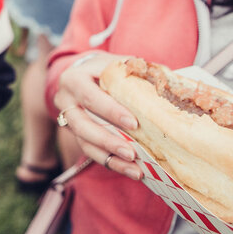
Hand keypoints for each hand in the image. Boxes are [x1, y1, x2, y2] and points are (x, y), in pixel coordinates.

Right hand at [54, 51, 142, 179]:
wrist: (80, 73)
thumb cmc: (103, 68)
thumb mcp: (113, 62)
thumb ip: (134, 69)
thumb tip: (167, 81)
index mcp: (74, 79)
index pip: (90, 96)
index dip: (110, 110)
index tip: (133, 123)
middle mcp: (65, 100)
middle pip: (82, 125)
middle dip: (107, 140)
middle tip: (132, 152)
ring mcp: (68, 119)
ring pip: (84, 142)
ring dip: (110, 157)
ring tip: (135, 169)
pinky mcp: (75, 134)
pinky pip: (90, 152)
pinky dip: (111, 163)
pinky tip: (131, 171)